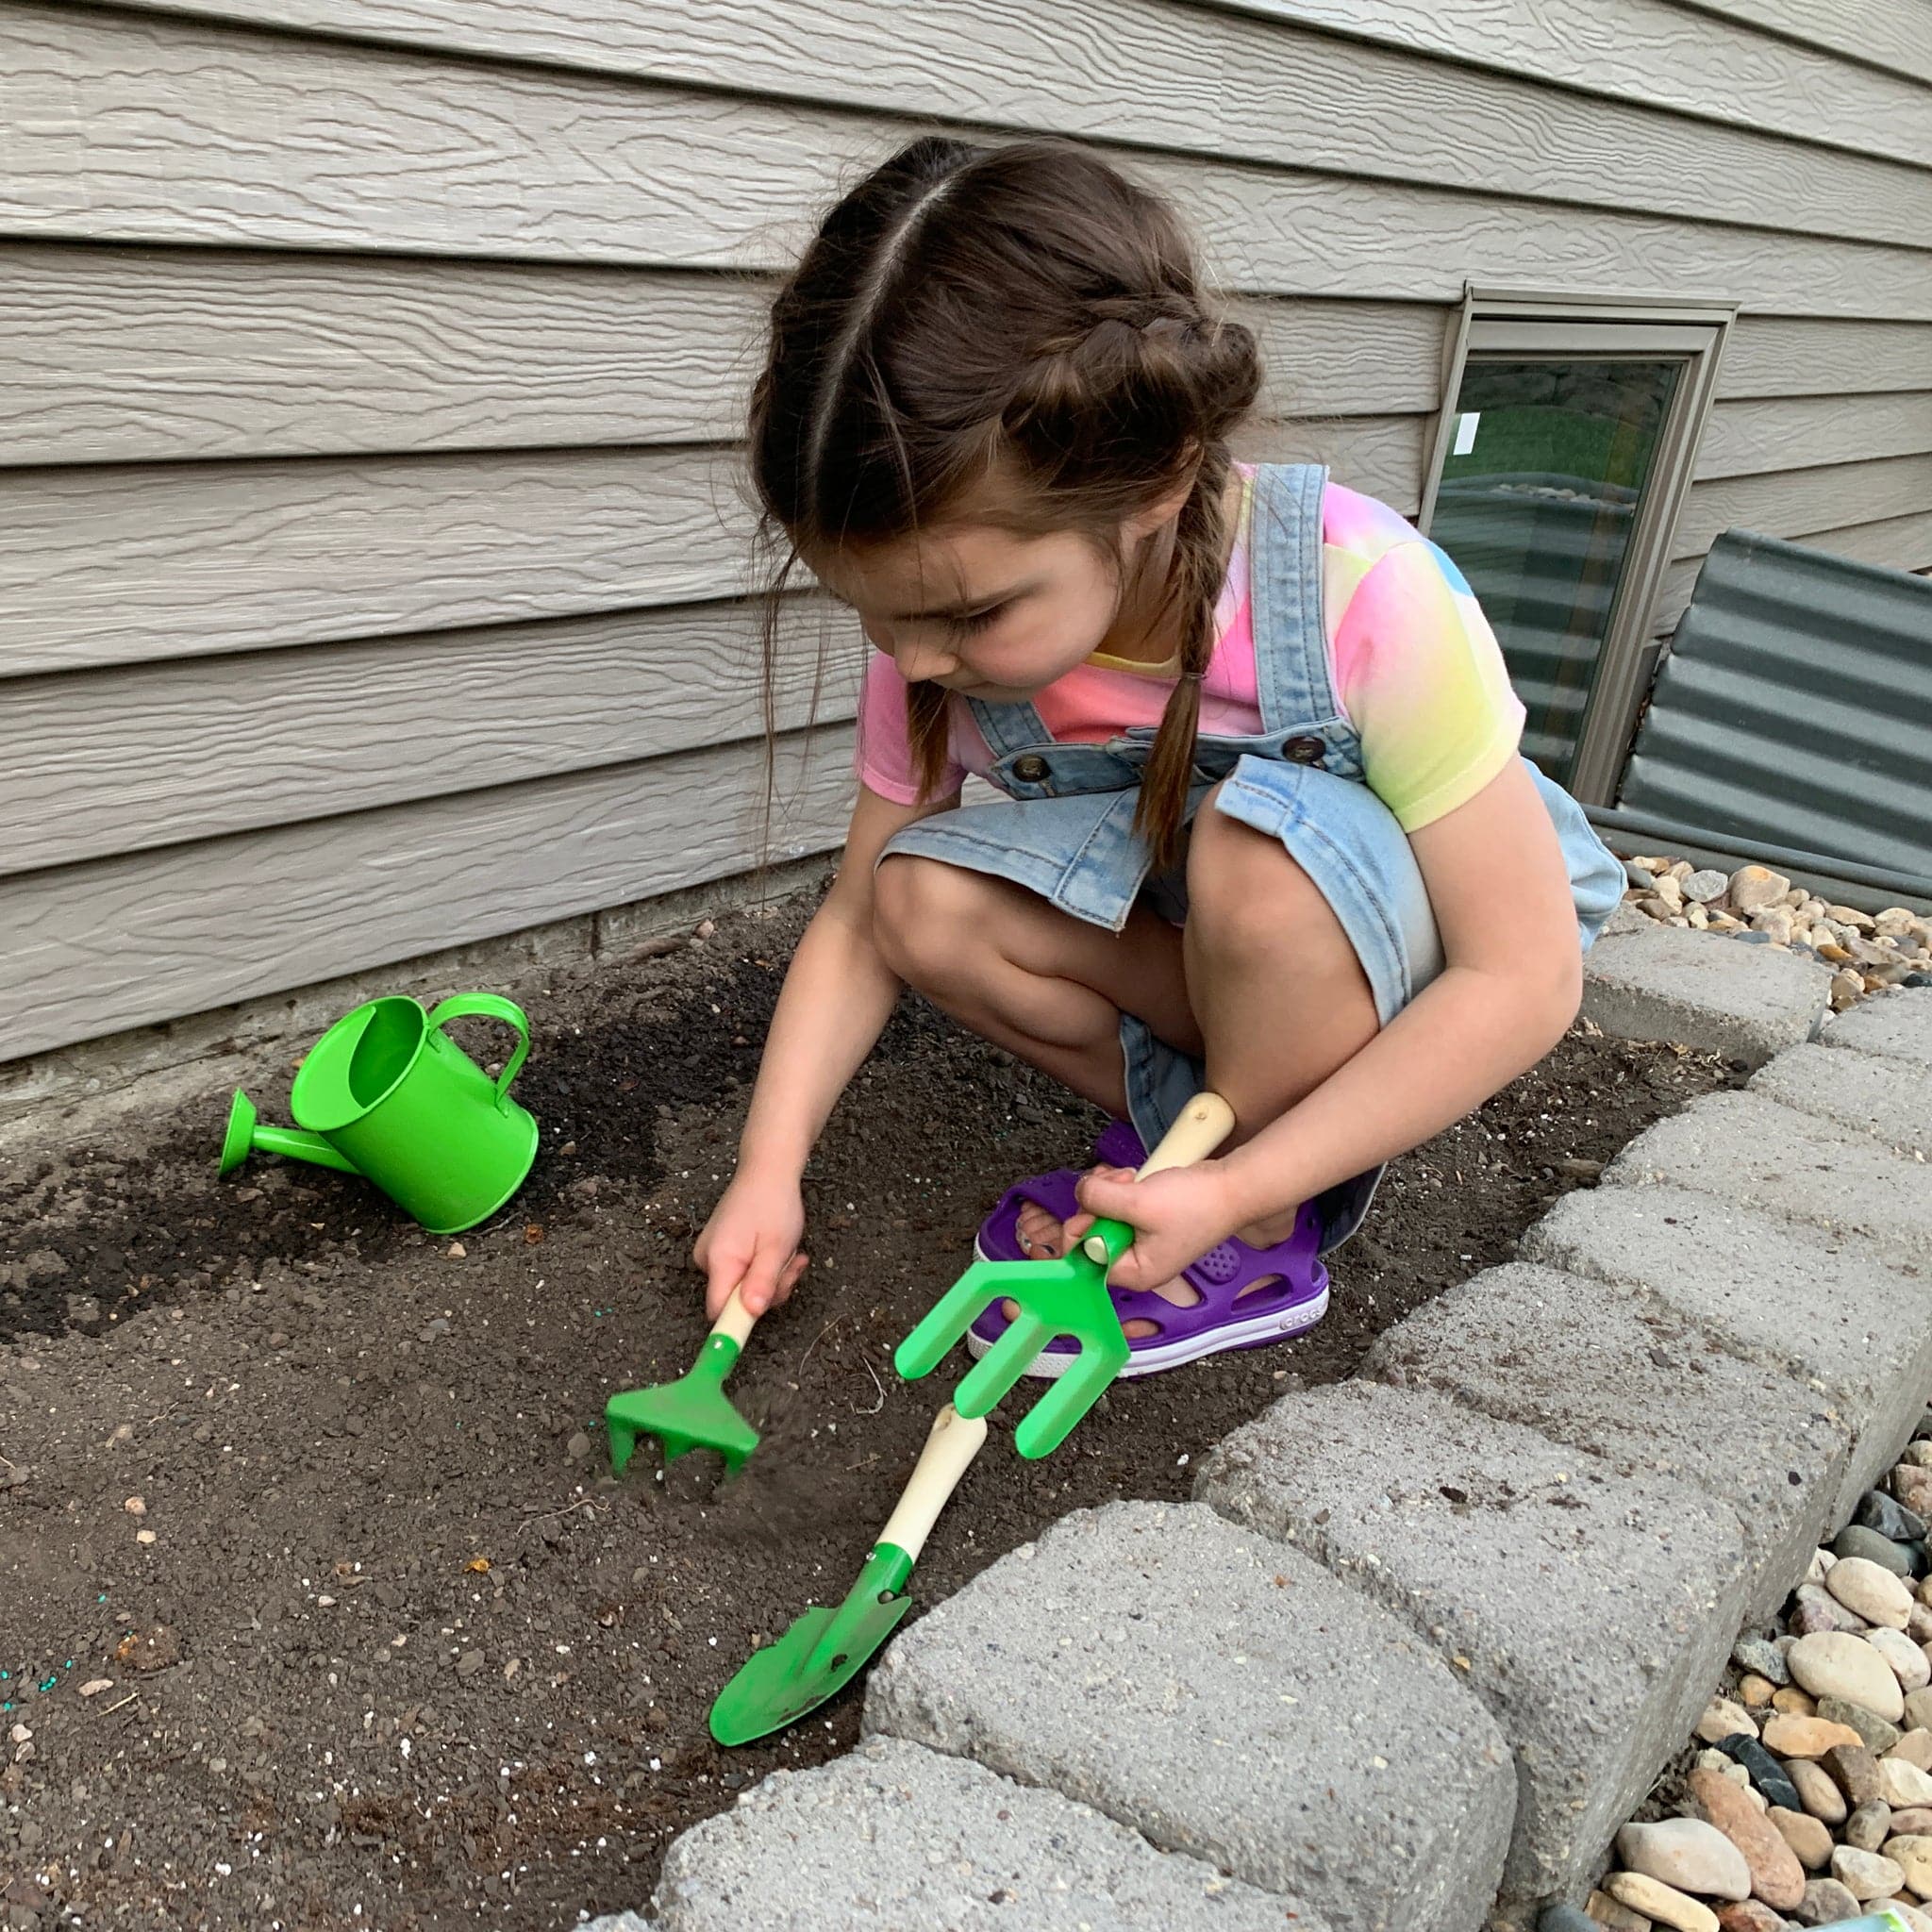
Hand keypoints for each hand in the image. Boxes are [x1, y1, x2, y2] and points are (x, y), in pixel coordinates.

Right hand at [693, 1168, 808, 1319]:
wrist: (767, 1170)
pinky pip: (744, 1272)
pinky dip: (764, 1267)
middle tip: (791, 1267)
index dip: (738, 1322)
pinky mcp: (722, 1250)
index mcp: (719, 1259)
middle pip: (735, 1300)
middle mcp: (708, 1259)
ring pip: (744, 1287)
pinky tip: (780, 1251)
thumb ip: (762, 1282)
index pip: (718, 1310)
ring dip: (772, 1277)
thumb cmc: (773, 1203)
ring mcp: (714, 1253)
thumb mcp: (776, 1247)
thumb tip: (750, 1314)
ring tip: (789, 1254)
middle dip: (769, 1291)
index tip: (761, 1320)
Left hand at [1072, 1161, 1242, 1294]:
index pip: (1084, 1260)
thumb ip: (1099, 1199)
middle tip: (1116, 1185)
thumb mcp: (1138, 1201)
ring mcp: (1141, 1239)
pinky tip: (1133, 1177)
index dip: (1080, 1228)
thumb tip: (1080, 1194)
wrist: (1231, 1186)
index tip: (1092, 1205)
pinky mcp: (1146, 1220)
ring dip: (1108, 1189)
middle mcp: (1136, 1262)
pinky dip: (1119, 1186)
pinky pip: (1117, 1204)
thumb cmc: (1198, 1204)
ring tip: (1129, 1178)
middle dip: (1097, 1202)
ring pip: (1101, 1214)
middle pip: (1090, 1233)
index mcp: (1135, 1272)